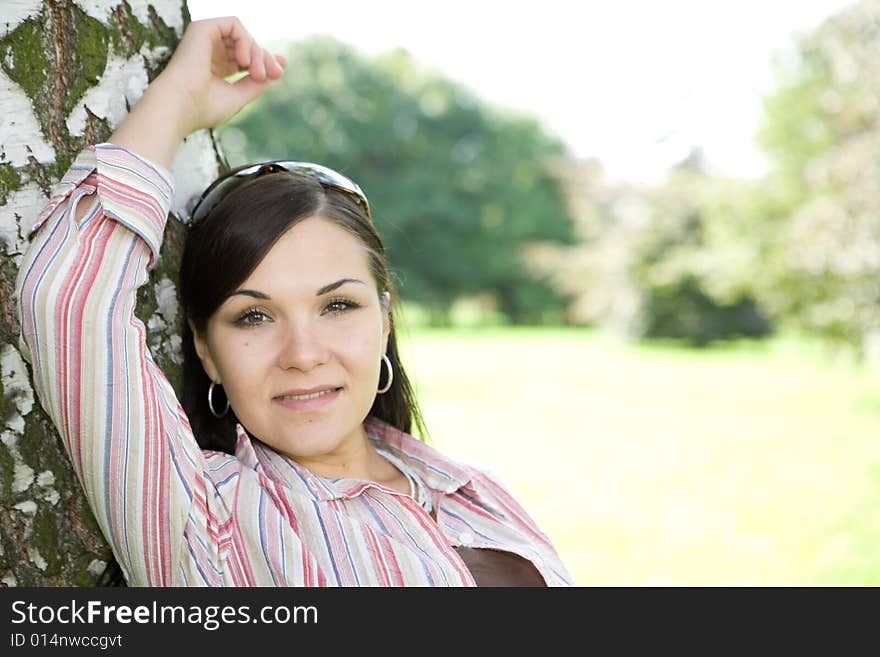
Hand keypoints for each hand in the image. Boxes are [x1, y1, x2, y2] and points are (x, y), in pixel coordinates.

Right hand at [108, 17, 284, 167]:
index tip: (278, 72)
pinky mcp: (202, 28)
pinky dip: (245, 40)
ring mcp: (205, 40)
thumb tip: (277, 71)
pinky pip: (234, 24)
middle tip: (272, 74)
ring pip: (243, 35)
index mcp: (216, 68)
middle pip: (248, 46)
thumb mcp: (239, 96)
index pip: (245, 58)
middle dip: (265, 58)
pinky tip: (244, 60)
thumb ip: (257, 83)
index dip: (265, 60)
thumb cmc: (204, 108)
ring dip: (257, 52)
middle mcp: (210, 52)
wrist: (180, 106)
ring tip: (257, 73)